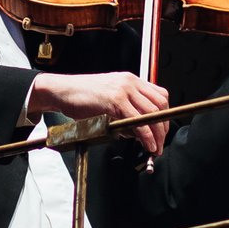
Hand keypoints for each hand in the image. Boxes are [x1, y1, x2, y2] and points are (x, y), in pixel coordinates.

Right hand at [28, 70, 170, 157]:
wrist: (62, 90)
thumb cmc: (81, 96)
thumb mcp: (109, 99)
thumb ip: (126, 111)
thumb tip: (139, 131)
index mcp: (130, 80)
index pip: (160, 95)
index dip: (166, 115)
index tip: (163, 130)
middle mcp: (130, 82)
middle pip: (160, 105)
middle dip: (164, 127)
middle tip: (160, 143)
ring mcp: (123, 90)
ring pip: (152, 113)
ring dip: (158, 134)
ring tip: (155, 147)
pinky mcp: (115, 101)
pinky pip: (138, 120)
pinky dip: (146, 135)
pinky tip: (146, 144)